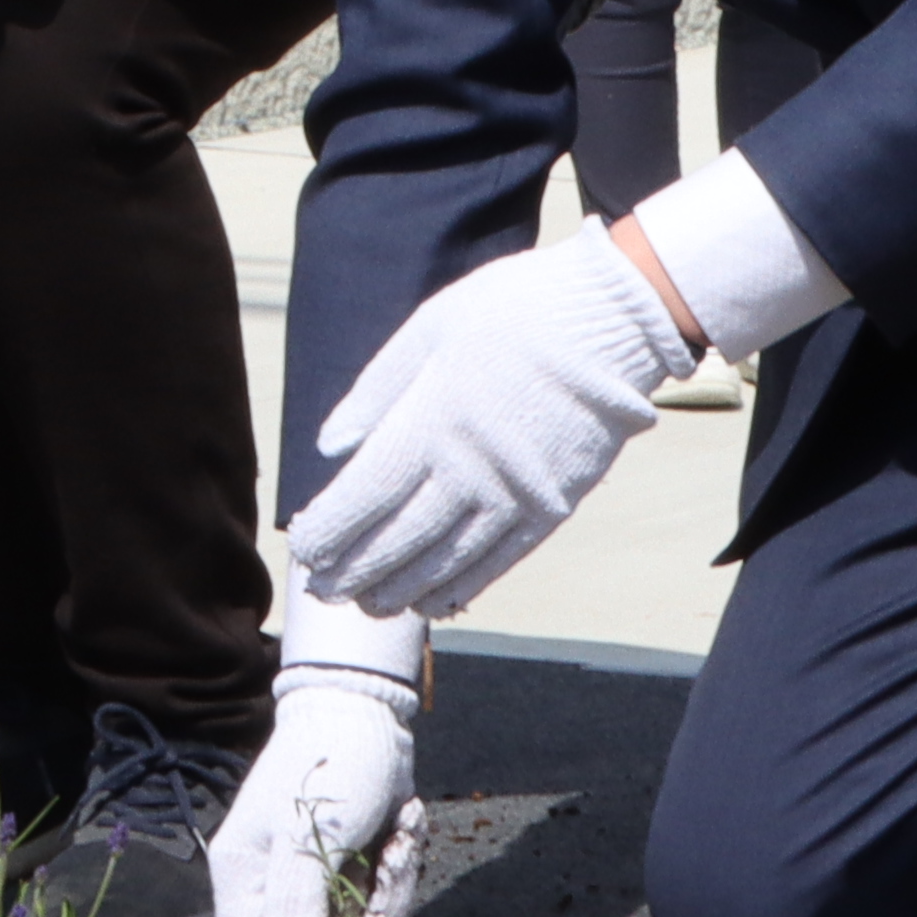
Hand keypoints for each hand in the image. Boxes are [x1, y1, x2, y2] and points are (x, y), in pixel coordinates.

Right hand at [215, 667, 425, 916]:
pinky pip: (376, 904)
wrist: (365, 713)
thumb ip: (297, 900)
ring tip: (395, 845)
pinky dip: (397, 875)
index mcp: (243, 876)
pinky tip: (401, 833)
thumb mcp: (313, 831)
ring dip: (386, 896)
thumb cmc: (329, 764)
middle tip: (381, 900)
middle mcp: (272, 885)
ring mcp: (312, 879)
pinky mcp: (348, 870)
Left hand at [290, 236, 693, 620]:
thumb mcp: (430, 327)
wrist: (611, 319)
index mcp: (432, 419)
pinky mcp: (553, 505)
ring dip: (401, 589)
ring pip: (446, 559)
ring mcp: (515, 493)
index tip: (305, 547)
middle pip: (400, 538)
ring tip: (369, 605)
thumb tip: (329, 446)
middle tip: (324, 591)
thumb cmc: (512, 311)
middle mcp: (470, 468)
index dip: (332, 530)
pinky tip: (435, 602)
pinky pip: (499, 560)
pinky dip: (462, 585)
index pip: (367, 494)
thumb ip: (376, 390)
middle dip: (355, 571)